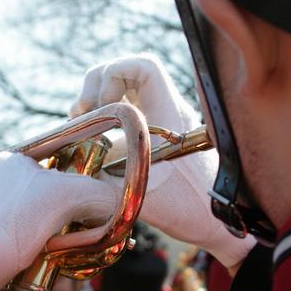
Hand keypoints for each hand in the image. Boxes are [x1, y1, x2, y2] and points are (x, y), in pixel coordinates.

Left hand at [0, 152, 118, 290]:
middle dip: (61, 227)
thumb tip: (118, 201)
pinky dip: (18, 257)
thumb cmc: (12, 226)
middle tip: (70, 247)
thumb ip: (100, 194)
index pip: (60, 172)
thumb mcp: (67, 199)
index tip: (86, 221)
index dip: (79, 198)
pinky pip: (4, 242)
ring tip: (48, 264)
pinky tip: (23, 271)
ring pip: (25, 225)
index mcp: (13, 160)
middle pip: (43, 202)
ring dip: (43, 246)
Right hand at [71, 54, 255, 266]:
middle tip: (82, 115)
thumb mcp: (143, 197)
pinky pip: (125, 113)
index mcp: (169, 112)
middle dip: (96, 86)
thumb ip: (104, 185)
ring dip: (97, 102)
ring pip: (123, 90)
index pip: (143, 66)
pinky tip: (94, 143)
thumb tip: (69, 177)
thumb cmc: (193, 208)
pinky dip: (104, 120)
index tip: (99, 106)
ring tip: (82, 126)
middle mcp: (165, 110)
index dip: (113, 74)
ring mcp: (159, 122)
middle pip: (126, 72)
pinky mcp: (154, 137)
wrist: (222, 223)